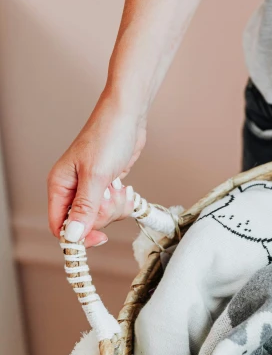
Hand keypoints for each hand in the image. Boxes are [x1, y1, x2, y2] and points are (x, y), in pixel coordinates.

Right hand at [47, 95, 146, 247]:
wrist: (128, 117)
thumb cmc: (108, 136)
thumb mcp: (95, 176)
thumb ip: (85, 208)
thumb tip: (73, 235)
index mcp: (60, 186)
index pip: (60, 226)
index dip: (78, 237)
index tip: (100, 237)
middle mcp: (73, 190)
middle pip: (85, 224)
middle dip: (104, 214)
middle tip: (110, 193)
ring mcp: (91, 189)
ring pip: (102, 217)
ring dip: (116, 206)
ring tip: (118, 185)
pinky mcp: (107, 188)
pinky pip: (115, 208)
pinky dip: (123, 202)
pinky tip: (125, 187)